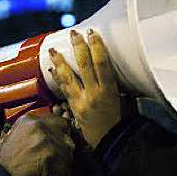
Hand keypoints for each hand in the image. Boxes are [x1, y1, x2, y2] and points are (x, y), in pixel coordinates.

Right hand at [0, 108, 75, 175]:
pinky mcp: (54, 157)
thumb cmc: (7, 161)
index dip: (59, 133)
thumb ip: (33, 130)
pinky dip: (63, 175)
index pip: (58, 120)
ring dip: (64, 161)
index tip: (58, 142)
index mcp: (30, 120)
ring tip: (53, 169)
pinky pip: (67, 166)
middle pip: (66, 133)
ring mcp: (48, 141)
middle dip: (64, 145)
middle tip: (57, 157)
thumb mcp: (14, 136)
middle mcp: (40, 126)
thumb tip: (52, 131)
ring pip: (69, 150)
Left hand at [50, 29, 134, 147]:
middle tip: (73, 34)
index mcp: (109, 91)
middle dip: (78, 48)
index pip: (102, 64)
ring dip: (60, 62)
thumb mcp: (123, 99)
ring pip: (68, 77)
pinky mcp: (73, 107)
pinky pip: (63, 89)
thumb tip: (110, 66)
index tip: (92, 34)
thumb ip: (114, 83)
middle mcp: (94, 94)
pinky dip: (58, 78)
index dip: (97, 47)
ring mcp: (81, 101)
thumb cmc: (119, 120)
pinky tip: (52, 69)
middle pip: (84, 66)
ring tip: (53, 50)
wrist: (108, 141)